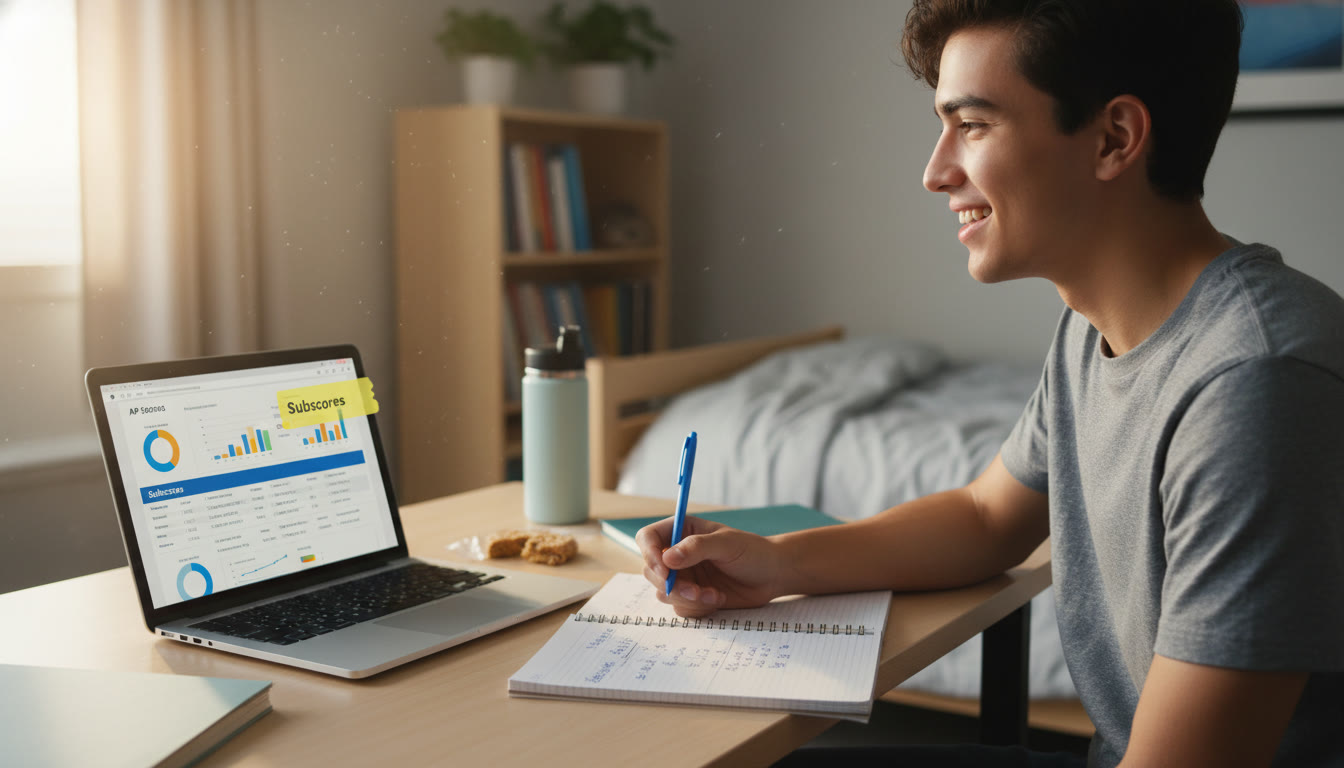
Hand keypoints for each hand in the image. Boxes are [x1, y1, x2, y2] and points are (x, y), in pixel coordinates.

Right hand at [635, 515, 781, 617]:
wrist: (772, 576)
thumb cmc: (753, 552)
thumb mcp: (726, 543)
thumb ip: (696, 547)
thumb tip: (667, 558)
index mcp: (681, 531)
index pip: (648, 538)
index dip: (649, 553)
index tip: (663, 571)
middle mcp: (677, 554)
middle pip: (650, 570)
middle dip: (671, 584)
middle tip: (695, 590)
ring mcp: (684, 576)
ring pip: (664, 593)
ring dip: (687, 598)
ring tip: (713, 594)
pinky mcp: (692, 596)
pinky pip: (680, 607)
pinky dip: (698, 607)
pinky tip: (718, 598)